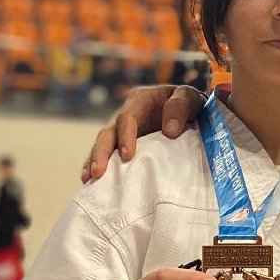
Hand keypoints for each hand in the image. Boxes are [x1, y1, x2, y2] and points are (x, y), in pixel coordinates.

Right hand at [81, 84, 206, 181]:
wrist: (191, 110)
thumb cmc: (189, 102)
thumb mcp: (189, 96)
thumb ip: (180, 107)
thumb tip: (170, 132)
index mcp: (140, 100)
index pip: (127, 117)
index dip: (125, 136)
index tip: (128, 156)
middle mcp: (126, 115)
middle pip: (108, 132)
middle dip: (101, 152)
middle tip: (97, 172)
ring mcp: (123, 131)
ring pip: (104, 145)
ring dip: (94, 161)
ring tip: (88, 179)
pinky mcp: (124, 145)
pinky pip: (109, 155)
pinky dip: (98, 166)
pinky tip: (91, 182)